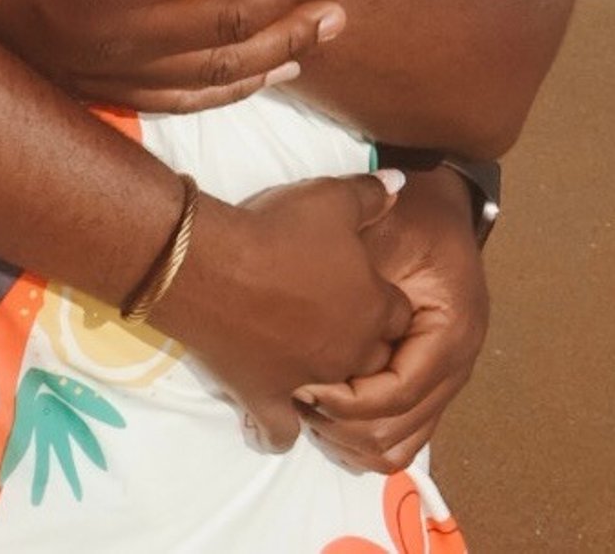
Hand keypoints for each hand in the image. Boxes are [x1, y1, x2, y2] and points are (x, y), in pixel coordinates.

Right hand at [160, 173, 412, 449]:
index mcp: (370, 307)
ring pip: (336, 400)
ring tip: (315, 370)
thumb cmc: (276, 230)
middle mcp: (349, 352)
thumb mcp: (329, 199)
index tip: (366, 287)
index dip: (384, 300)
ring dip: (331, 389)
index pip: (400, 315)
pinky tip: (277, 416)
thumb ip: (369, 194)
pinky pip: (281, 432)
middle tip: (339, 324)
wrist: (213, 264)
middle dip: (366, 348)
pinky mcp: (267, 399)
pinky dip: (280, 429)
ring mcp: (309, 382)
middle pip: (376, 361)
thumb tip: (401, 184)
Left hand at [294, 165, 488, 470]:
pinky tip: (324, 410)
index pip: (399, 391)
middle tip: (295, 402)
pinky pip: (400, 432)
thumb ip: (355, 277)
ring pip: (400, 444)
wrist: (435, 200)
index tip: (301, 386)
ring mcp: (445, 376)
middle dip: (344, 426)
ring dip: (351, 438)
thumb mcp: (379, 230)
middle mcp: (457, 363)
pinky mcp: (428, 379)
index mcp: (452, 329)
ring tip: (306, 410)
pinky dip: (362, 434)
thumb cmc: (406, 212)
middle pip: (400, 429)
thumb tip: (315, 335)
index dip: (348, 399)